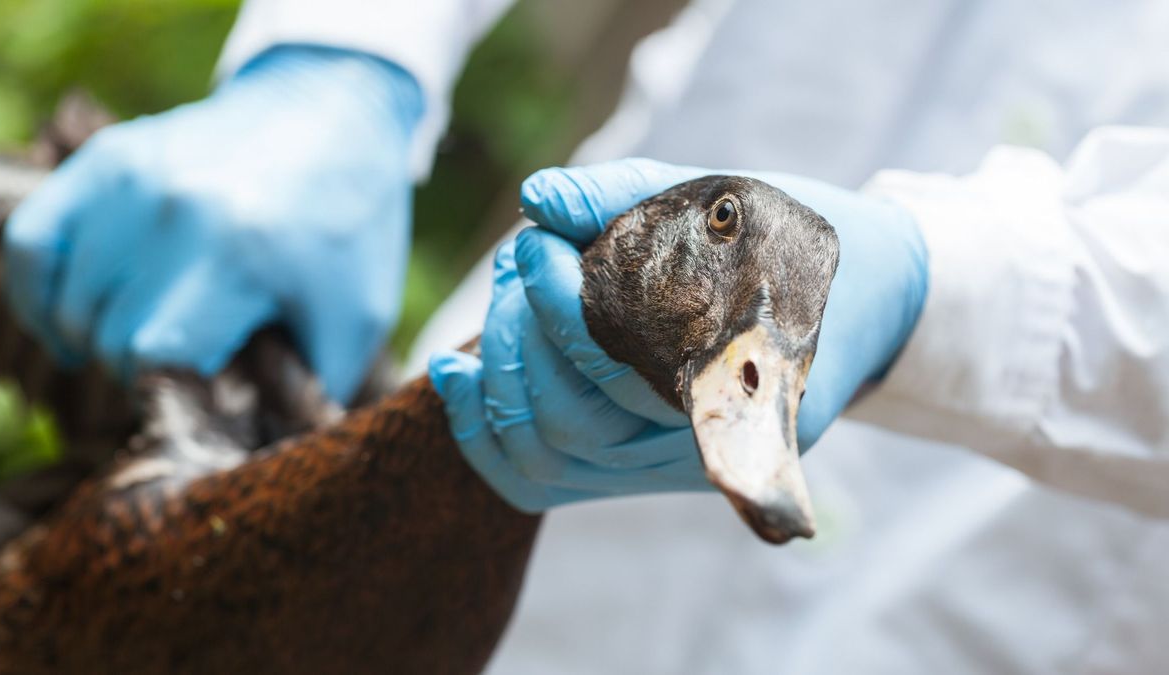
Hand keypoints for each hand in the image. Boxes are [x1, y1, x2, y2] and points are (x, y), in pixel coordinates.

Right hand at [4, 46, 423, 402]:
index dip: (173, 395)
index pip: (155, 356)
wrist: (333, 117)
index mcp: (240, 253)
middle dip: (146, 369)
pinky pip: (33, 242)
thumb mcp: (357, 317)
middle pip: (110, 334)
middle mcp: (174, 211)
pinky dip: (41, 293)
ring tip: (149, 342)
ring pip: (69, 300)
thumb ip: (309, 391)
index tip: (206, 399)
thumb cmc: (350, 231)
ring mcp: (132, 178)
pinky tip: (75, 323)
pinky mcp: (107, 160)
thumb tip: (259, 455)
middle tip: (192, 367)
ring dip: (99, 338)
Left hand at [430, 158, 926, 510]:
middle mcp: (700, 449)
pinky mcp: (632, 472)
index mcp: (739, 384)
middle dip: (523, 329)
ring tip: (506, 294)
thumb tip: (537, 196)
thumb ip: (630, 195)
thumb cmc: (797, 243)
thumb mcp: (732, 202)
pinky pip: (537, 480)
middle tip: (524, 256)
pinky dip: (480, 431)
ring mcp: (662, 472)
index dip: (557, 303)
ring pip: (544, 457)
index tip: (541, 238)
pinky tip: (452, 369)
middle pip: (569, 419)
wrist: (858, 302)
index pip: (618, 367)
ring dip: (501, 369)